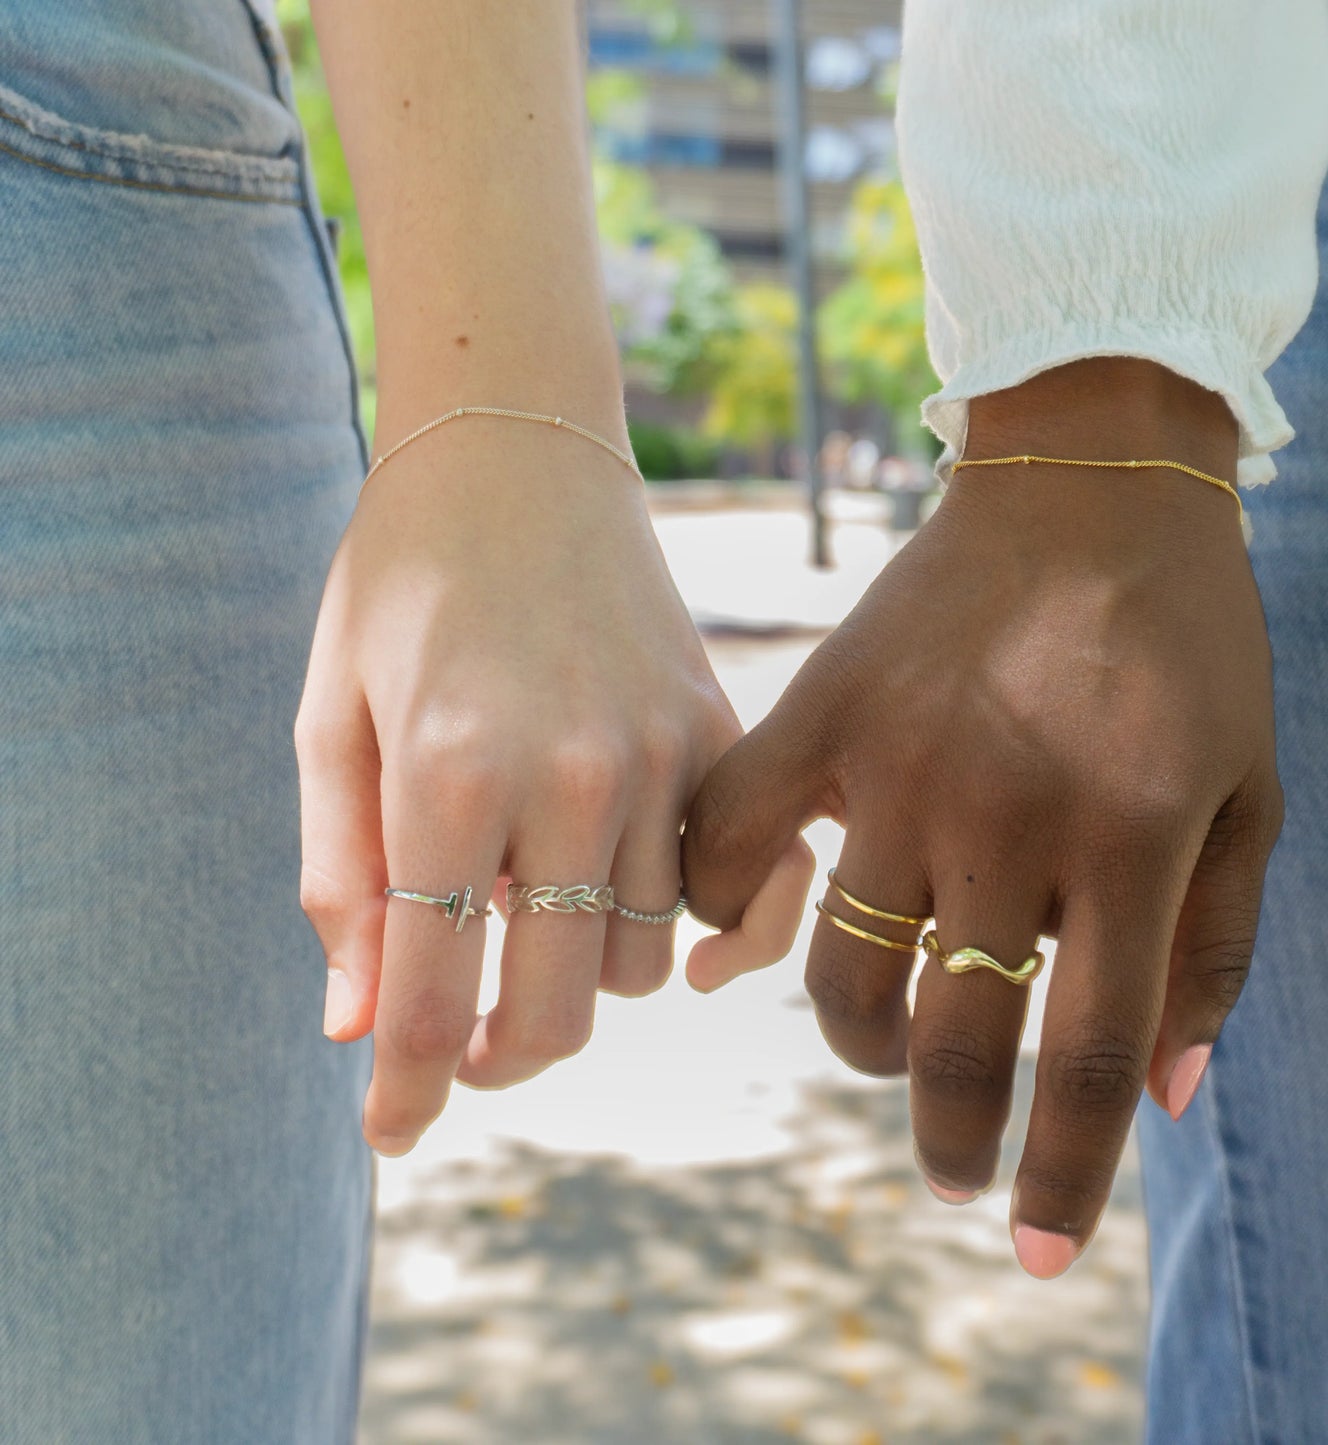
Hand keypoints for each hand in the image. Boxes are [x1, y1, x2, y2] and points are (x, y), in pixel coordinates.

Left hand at [294, 417, 807, 1156]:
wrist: (518, 443)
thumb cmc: (398, 577)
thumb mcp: (330, 717)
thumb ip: (342, 878)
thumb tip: (357, 1028)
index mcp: (450, 771)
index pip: (435, 993)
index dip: (407, 1088)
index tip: (391, 1135)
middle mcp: (572, 776)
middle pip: (558, 1008)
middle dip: (498, 1059)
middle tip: (462, 1048)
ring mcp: (662, 755)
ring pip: (643, 961)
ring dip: (582, 978)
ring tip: (537, 926)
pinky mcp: (720, 733)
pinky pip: (745, 887)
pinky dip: (715, 938)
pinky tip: (680, 946)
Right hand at [682, 358, 1284, 1276]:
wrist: (1093, 483)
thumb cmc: (1191, 644)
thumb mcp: (1253, 793)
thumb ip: (1217, 952)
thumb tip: (1158, 1102)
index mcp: (1134, 839)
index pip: (1084, 1060)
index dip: (1061, 1177)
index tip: (1037, 1251)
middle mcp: (1009, 815)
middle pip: (951, 1039)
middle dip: (950, 1137)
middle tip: (953, 1164)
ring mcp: (902, 763)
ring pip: (844, 972)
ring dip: (860, 1045)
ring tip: (886, 1046)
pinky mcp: (825, 710)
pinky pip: (732, 838)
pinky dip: (721, 904)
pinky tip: (750, 929)